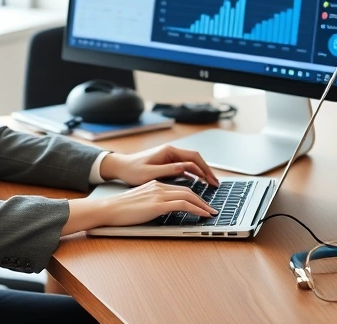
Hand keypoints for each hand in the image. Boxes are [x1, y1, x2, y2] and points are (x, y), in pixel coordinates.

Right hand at [64, 180, 217, 234]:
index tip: (203, 203)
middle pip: (188, 190)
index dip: (195, 196)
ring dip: (203, 205)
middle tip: (212, 209)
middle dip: (203, 200)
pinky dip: (196, 209)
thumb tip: (163, 210)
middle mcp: (158, 186)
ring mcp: (158, 194)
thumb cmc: (120, 210)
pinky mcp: (157, 205)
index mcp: (154, 185)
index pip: (180, 188)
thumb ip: (153, 203)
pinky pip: (182, 205)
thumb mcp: (140, 202)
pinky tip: (203, 215)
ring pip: (188, 196)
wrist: (107, 209)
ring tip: (211, 213)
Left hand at [99, 145, 219, 186]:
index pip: (193, 159)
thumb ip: (169, 170)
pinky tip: (198, 182)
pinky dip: (193, 174)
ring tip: (210, 184)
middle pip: (195, 159)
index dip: (205, 170)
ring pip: (191, 163)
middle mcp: (171, 151)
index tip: (212, 182)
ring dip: (201, 172)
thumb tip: (186, 169)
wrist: (120, 167)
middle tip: (216, 184)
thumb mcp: (150, 173)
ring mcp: (169, 156)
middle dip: (207, 171)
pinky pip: (185, 167)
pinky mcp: (167, 162)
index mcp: (169, 151)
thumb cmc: (132, 170)